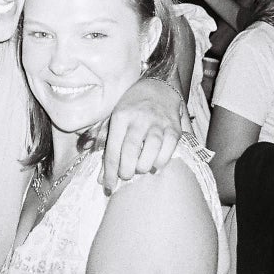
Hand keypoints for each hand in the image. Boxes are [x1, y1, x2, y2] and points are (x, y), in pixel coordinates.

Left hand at [101, 78, 181, 192]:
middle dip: (126, 170)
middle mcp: (139, 119)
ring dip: (143, 166)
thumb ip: (105, 143)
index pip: (112, 149)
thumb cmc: (131, 107)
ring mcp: (158, 123)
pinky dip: (161, 162)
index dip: (109, 172)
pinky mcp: (173, 128)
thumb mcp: (113, 117)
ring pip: (151, 151)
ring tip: (140, 168)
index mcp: (120, 116)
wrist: (157, 87)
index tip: (107, 187)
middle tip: (126, 175)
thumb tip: (99, 176)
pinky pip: (168, 150)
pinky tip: (155, 163)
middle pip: (131, 151)